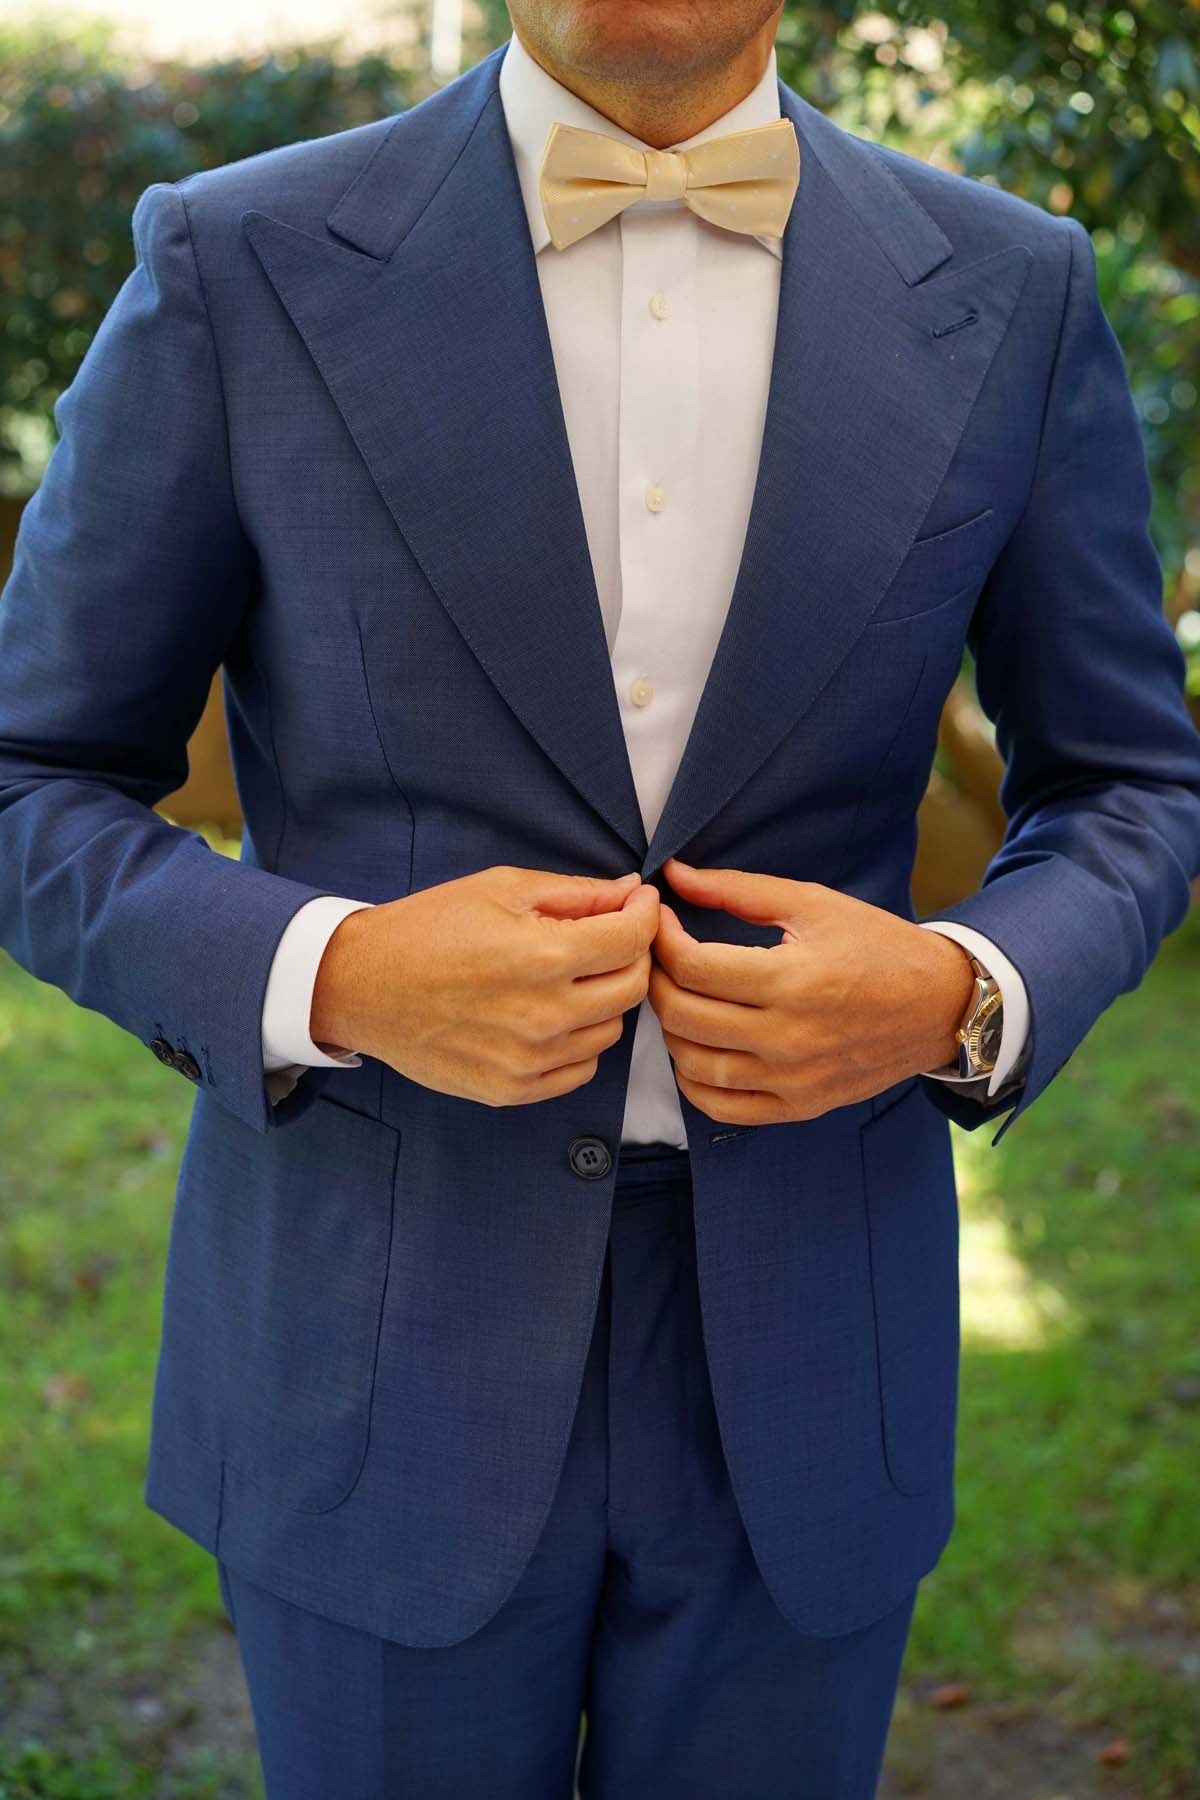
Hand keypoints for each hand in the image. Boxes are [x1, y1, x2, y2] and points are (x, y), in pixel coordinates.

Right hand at [310, 865, 659, 1106]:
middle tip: (608, 938)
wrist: (361, 986)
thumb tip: (632, 890)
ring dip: (602, 1000)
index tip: (639, 904)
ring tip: (568, 977)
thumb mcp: (501, 888)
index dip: (645, 913)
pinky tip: (549, 1016)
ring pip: (610, 1031)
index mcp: (541, 956)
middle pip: (632, 988)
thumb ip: (576, 893)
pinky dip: (578, 1042)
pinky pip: (581, 1069)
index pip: (633, 939)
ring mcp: (529, 1060)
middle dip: (631, 954)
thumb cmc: (427, 928)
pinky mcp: (512, 1091)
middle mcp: (543, 1015)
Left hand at [646, 858, 975, 1124]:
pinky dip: (693, 1080)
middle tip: (660, 956)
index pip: (692, 966)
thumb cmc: (877, 946)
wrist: (940, 1006)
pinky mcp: (797, 1106)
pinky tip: (696, 1047)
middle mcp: (789, 1038)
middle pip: (682, 1015)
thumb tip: (673, 875)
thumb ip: (737, 889)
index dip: (662, 938)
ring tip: (680, 996)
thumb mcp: (812, 903)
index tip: (662, 920)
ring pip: (692, 1064)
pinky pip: (720, 1106)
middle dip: (656, 979)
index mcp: (792, 980)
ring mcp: (791, 1080)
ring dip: (670, 1028)